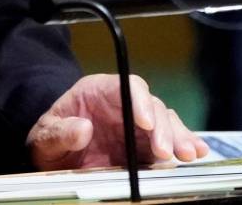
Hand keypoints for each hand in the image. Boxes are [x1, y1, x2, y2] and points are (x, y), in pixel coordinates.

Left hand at [26, 73, 206, 170]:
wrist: (55, 156)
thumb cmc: (51, 137)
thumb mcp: (45, 135)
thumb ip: (60, 132)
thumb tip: (82, 128)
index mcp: (99, 91)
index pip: (126, 86)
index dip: (139, 101)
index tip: (145, 123)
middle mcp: (124, 105)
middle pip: (151, 107)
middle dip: (163, 128)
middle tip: (167, 151)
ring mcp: (137, 127)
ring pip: (166, 123)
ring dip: (179, 137)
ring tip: (188, 154)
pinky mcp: (145, 146)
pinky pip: (168, 143)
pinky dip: (183, 146)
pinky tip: (196, 153)